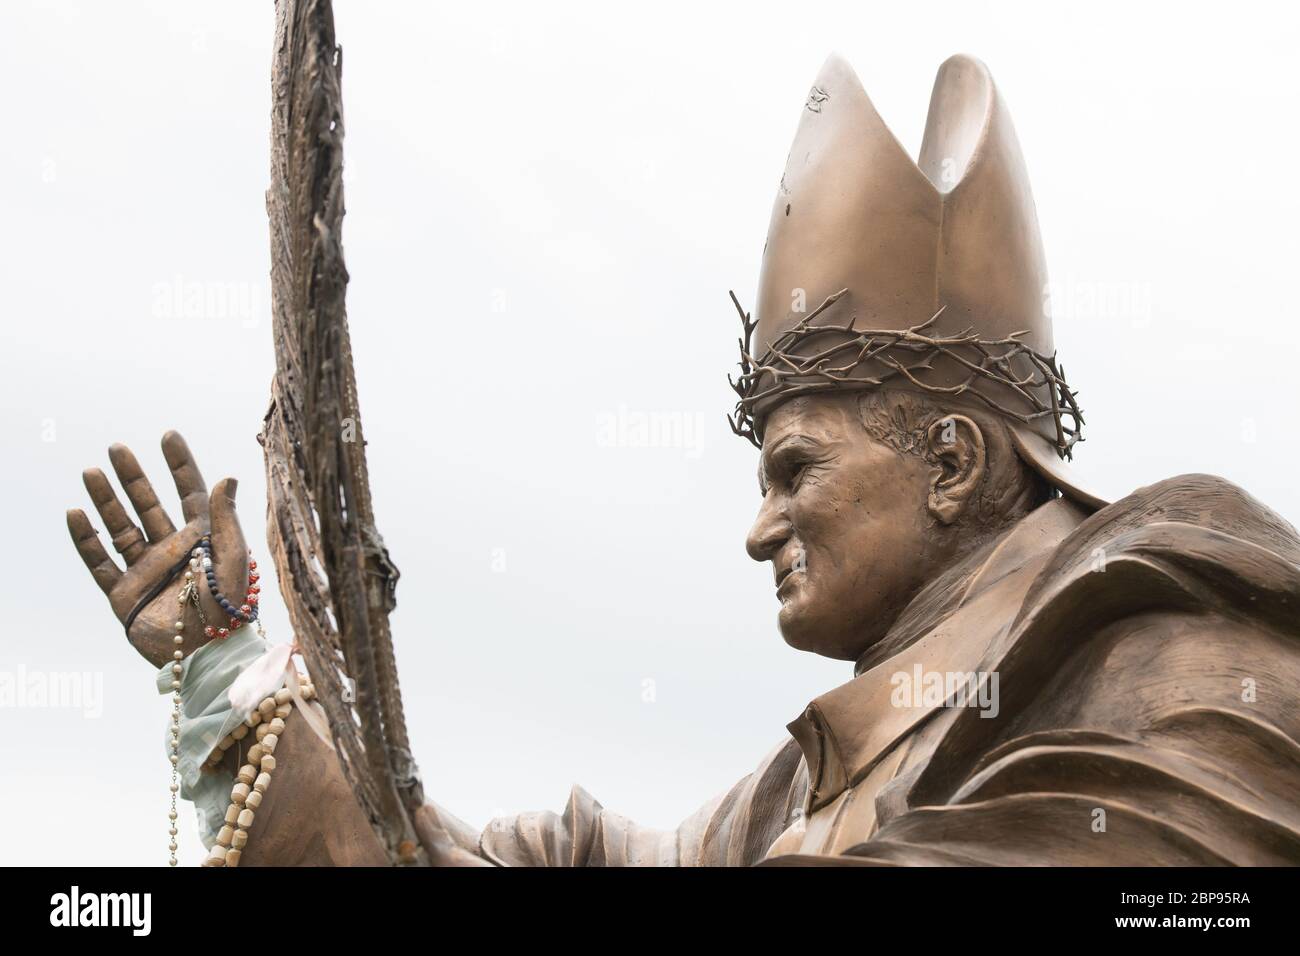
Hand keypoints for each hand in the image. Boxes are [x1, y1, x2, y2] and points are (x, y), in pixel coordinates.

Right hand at [67, 430, 251, 667]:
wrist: (207, 652)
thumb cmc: (230, 607)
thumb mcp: (234, 557)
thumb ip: (226, 518)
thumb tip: (226, 476)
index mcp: (204, 539)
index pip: (190, 493)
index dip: (180, 464)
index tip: (167, 435)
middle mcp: (173, 550)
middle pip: (148, 505)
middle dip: (133, 477)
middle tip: (117, 448)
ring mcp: (147, 570)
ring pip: (121, 527)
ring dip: (106, 500)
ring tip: (91, 471)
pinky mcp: (124, 593)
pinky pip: (99, 561)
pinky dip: (85, 539)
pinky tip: (75, 513)